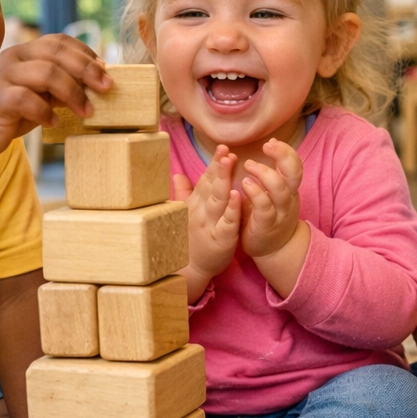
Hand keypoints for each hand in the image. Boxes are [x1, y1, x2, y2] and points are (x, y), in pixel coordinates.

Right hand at [0, 34, 108, 156]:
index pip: (59, 41)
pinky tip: (54, 121)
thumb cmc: (9, 109)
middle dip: (86, 70)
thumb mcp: (39, 93)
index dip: (85, 53)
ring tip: (86, 111)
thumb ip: (61, 85)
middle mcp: (14, 58)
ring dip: (72, 93)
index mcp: (26, 51)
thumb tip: (97, 83)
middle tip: (105, 88)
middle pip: (56, 53)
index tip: (105, 71)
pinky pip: (25, 99)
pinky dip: (45, 111)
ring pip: (45, 73)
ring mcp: (3, 77)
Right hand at [172, 146, 241, 291]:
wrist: (191, 269)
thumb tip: (177, 174)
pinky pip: (227, 223)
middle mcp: (201, 211)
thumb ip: (184, 193)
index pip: (205, 180)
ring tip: (231, 164)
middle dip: (219, 168)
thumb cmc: (190, 239)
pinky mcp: (221, 240)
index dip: (214, 164)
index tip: (223, 148)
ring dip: (224, 181)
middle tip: (227, 151)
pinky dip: (232, 209)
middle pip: (211, 186)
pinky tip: (239, 196)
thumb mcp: (185, 214)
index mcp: (195, 204)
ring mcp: (210, 225)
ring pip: (217, 200)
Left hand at [239, 139, 304, 258]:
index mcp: (290, 189)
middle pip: (294, 174)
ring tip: (249, 165)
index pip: (295, 165)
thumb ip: (272, 172)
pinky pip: (265, 208)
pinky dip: (256, 194)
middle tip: (267, 146)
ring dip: (265, 174)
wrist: (274, 250)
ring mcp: (279, 213)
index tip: (271, 142)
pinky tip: (244, 184)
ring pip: (280, 190)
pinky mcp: (266, 226)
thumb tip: (269, 144)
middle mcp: (288, 199)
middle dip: (283, 156)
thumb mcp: (274, 193)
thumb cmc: (268, 216)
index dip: (286, 152)